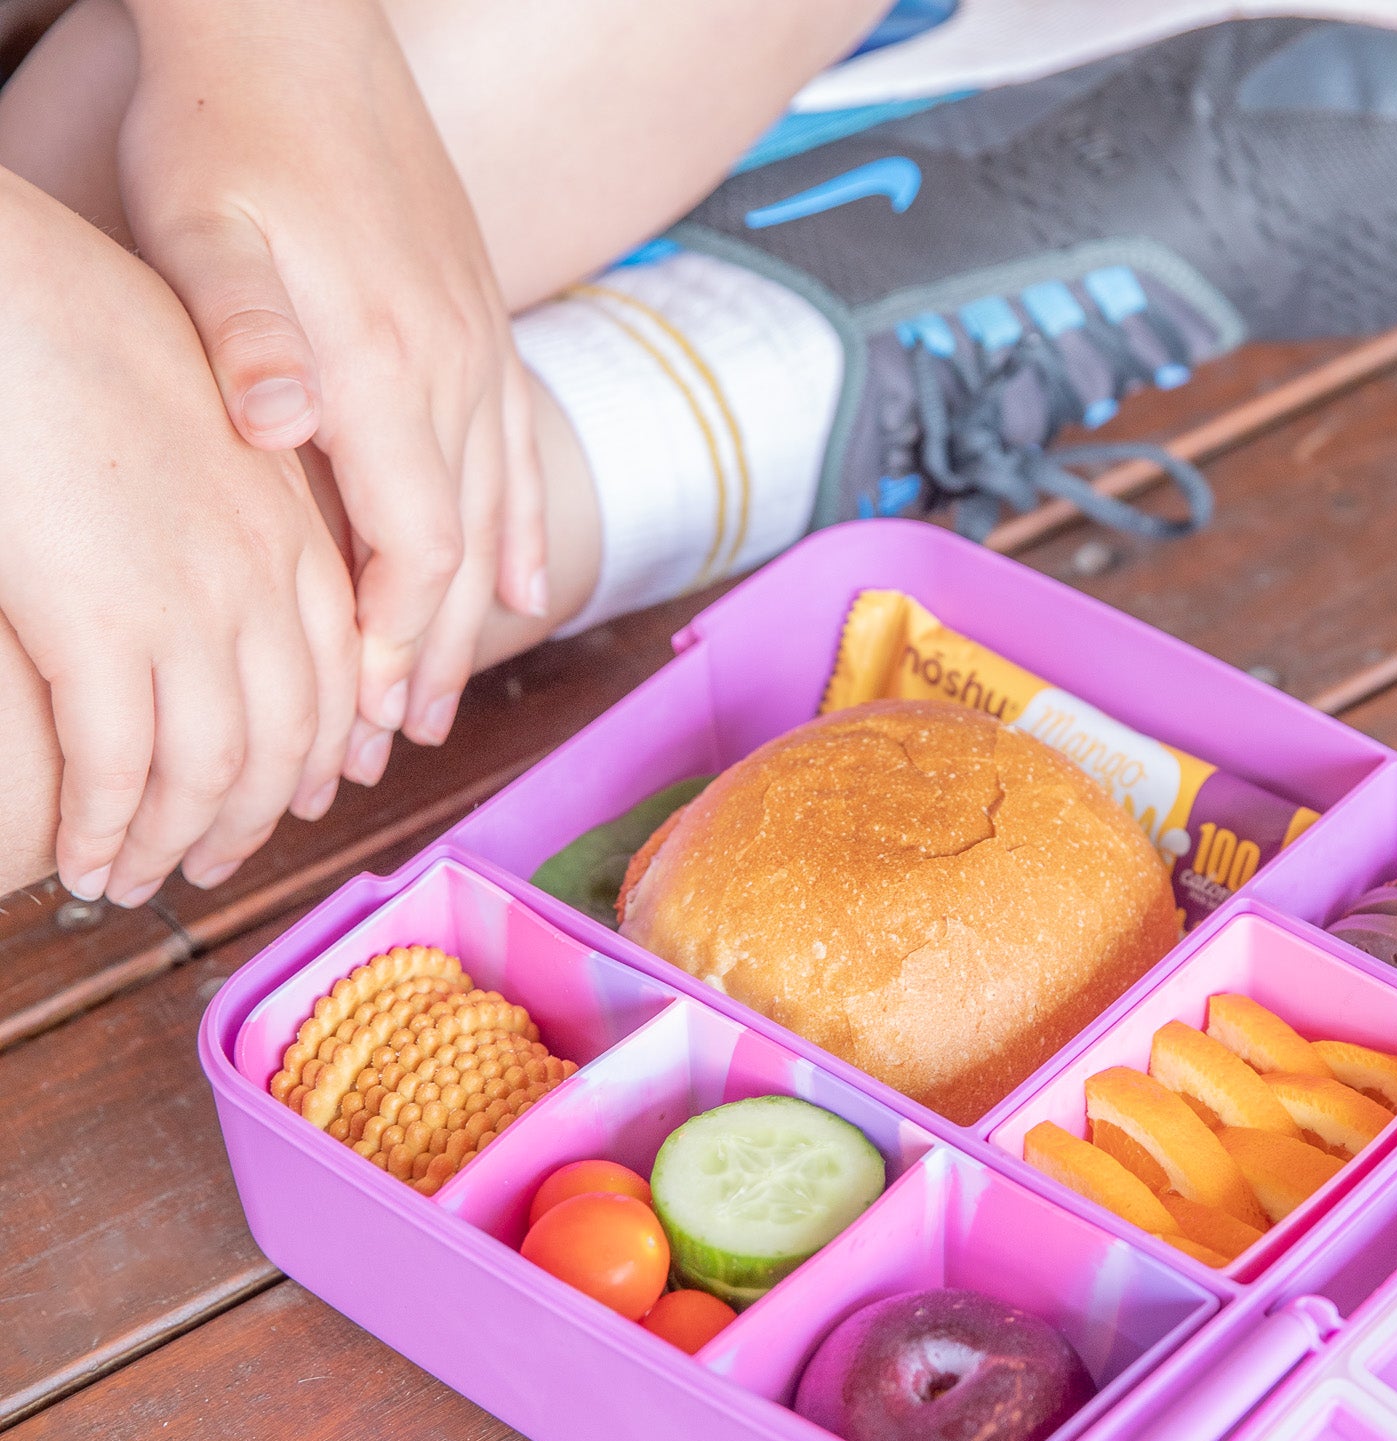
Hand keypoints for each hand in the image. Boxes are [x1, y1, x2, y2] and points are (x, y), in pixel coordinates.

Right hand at [0, 169, 358, 903]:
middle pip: (283, 745)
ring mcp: (191, 608)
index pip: (334, 682)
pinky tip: (82, 862)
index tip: (293, 803)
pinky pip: (118, 765)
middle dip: (248, 821)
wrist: (7, 290)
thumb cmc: (79, 336)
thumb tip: (219, 576)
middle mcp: (267, 584)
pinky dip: (105, 827)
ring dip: (172, 844)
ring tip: (134, 882)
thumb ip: (235, 511)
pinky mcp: (100, 624)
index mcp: (300, 537)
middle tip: (209, 865)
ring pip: (207, 772)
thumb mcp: (198, 426)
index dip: (312, 759)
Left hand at [118, 0, 547, 771]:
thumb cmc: (230, 125)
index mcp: (387, 370)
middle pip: (459, 557)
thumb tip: (279, 427)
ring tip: (438, 702)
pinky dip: (525, 538)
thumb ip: (246, 334)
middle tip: (386, 747)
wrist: (302, 19)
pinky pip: (520, 460)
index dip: (394, 644)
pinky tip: (526, 593)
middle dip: (426, 661)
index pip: (413, 549)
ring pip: (493, 522)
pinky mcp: (483, 332)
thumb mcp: (207, 223)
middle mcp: (454, 377)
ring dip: (469, 619)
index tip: (363, 720)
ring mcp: (480, 357)